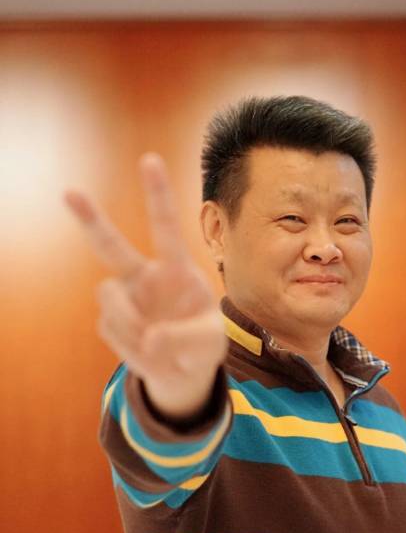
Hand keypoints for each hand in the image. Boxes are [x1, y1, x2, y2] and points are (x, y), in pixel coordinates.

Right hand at [63, 152, 226, 419]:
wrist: (183, 371)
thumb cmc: (202, 346)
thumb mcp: (210, 342)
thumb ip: (187, 337)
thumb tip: (149, 338)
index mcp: (176, 270)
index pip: (166, 227)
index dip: (158, 195)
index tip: (150, 160)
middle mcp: (145, 277)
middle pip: (112, 246)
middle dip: (90, 220)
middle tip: (69, 193)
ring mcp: (125, 299)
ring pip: (108, 296)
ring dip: (129, 321)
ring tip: (151, 341)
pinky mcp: (110, 324)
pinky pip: (112, 330)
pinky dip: (131, 348)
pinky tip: (146, 351)